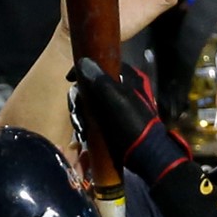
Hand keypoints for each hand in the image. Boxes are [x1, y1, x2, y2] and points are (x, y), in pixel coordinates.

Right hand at [75, 57, 190, 182]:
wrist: (146, 155)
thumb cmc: (133, 125)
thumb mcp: (117, 101)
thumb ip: (101, 81)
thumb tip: (82, 62)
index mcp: (127, 78)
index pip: (101, 65)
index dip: (83, 70)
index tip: (69, 80)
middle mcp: (121, 89)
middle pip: (92, 86)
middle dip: (80, 99)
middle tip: (76, 111)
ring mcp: (116, 107)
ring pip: (90, 102)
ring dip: (81, 113)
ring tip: (80, 127)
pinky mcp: (112, 122)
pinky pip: (93, 117)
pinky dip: (86, 122)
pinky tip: (83, 132)